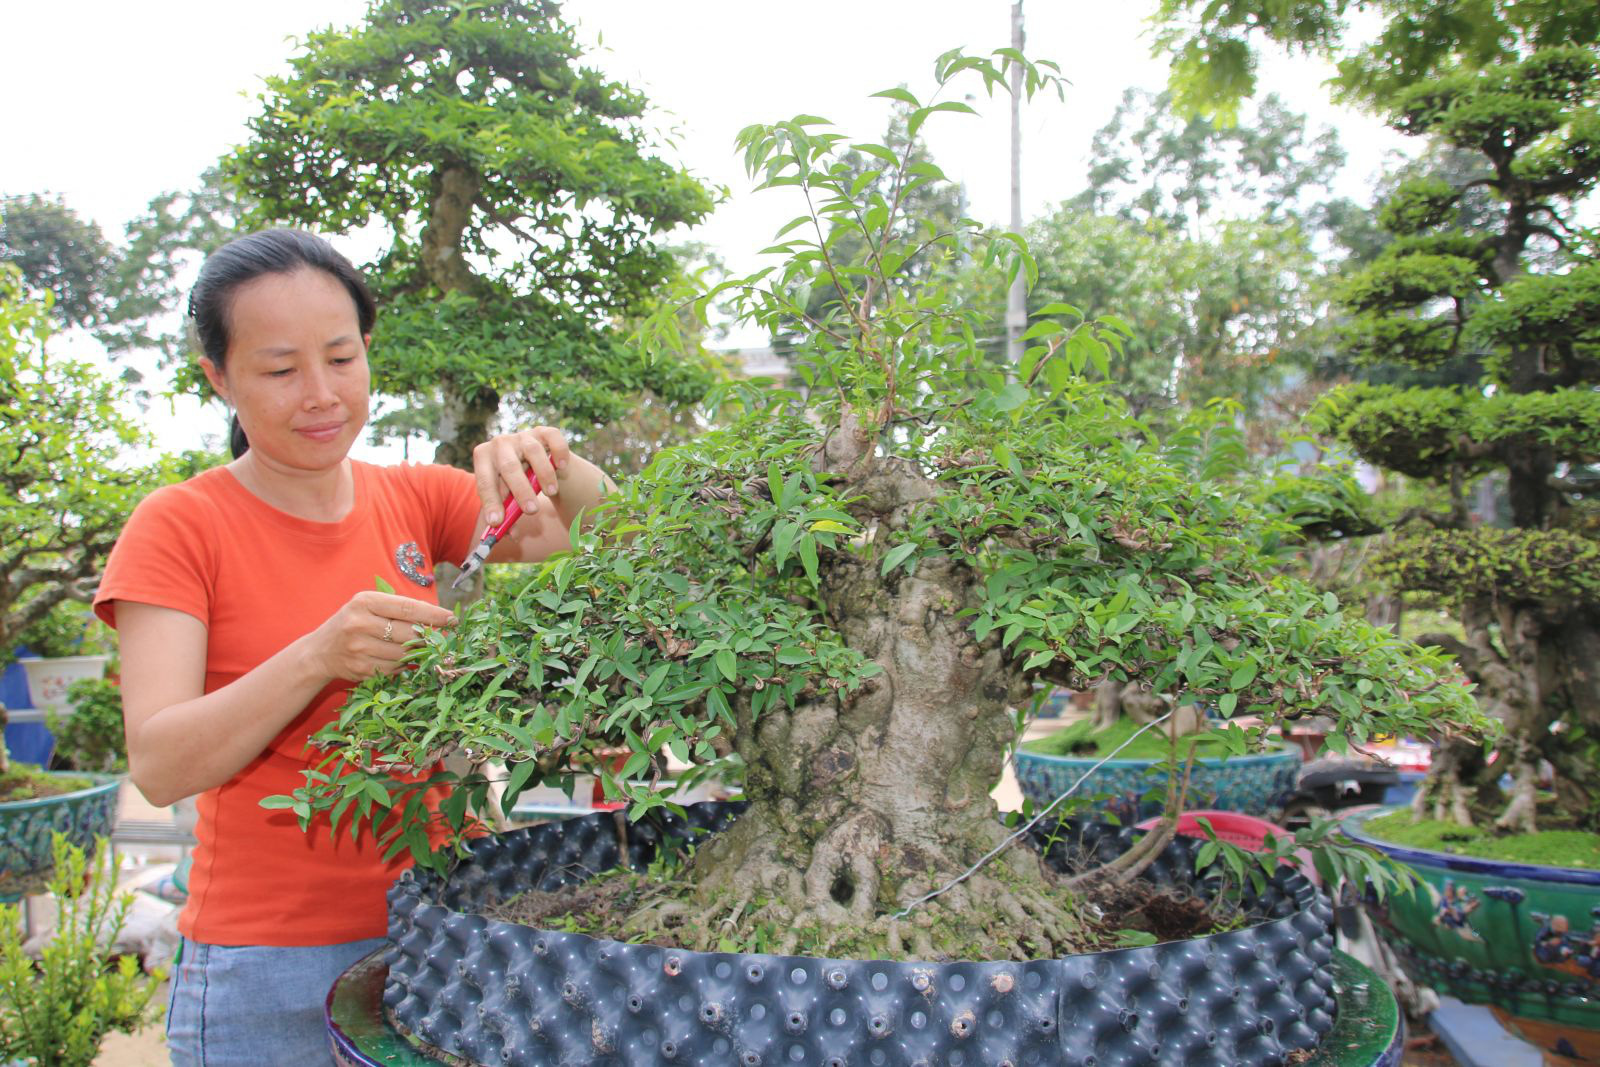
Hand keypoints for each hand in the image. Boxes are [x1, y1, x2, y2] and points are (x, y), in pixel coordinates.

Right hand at [307, 591, 455, 681]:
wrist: (319, 652)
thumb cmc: (353, 623)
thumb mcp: (369, 605)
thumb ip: (398, 608)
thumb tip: (439, 618)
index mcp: (365, 602)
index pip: (408, 608)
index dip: (434, 614)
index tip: (453, 618)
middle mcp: (360, 623)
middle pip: (409, 633)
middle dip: (429, 636)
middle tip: (441, 637)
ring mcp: (359, 648)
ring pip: (404, 654)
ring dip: (417, 652)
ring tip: (419, 647)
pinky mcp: (361, 669)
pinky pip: (395, 669)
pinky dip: (402, 665)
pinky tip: (398, 658)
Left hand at [471, 426, 570, 523]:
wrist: (534, 462)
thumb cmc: (515, 483)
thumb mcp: (507, 497)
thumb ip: (508, 514)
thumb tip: (511, 534)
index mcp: (483, 457)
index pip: (484, 480)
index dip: (490, 502)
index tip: (497, 522)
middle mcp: (500, 443)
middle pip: (509, 466)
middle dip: (520, 491)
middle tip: (531, 511)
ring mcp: (523, 435)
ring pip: (533, 452)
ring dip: (544, 475)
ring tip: (550, 493)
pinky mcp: (545, 432)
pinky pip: (554, 439)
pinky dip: (559, 453)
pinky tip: (562, 467)